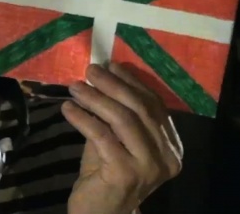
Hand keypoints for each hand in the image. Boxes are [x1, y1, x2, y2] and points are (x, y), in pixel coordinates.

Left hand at [62, 62, 182, 213]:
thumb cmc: (106, 174)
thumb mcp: (115, 139)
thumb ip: (115, 113)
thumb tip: (103, 75)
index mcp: (171, 146)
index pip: (155, 105)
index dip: (132, 82)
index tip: (111, 64)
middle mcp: (167, 156)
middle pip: (140, 109)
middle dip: (113, 85)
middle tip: (90, 70)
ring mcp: (149, 166)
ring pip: (123, 120)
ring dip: (96, 99)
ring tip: (74, 87)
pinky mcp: (126, 174)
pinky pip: (102, 136)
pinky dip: (83, 119)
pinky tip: (68, 109)